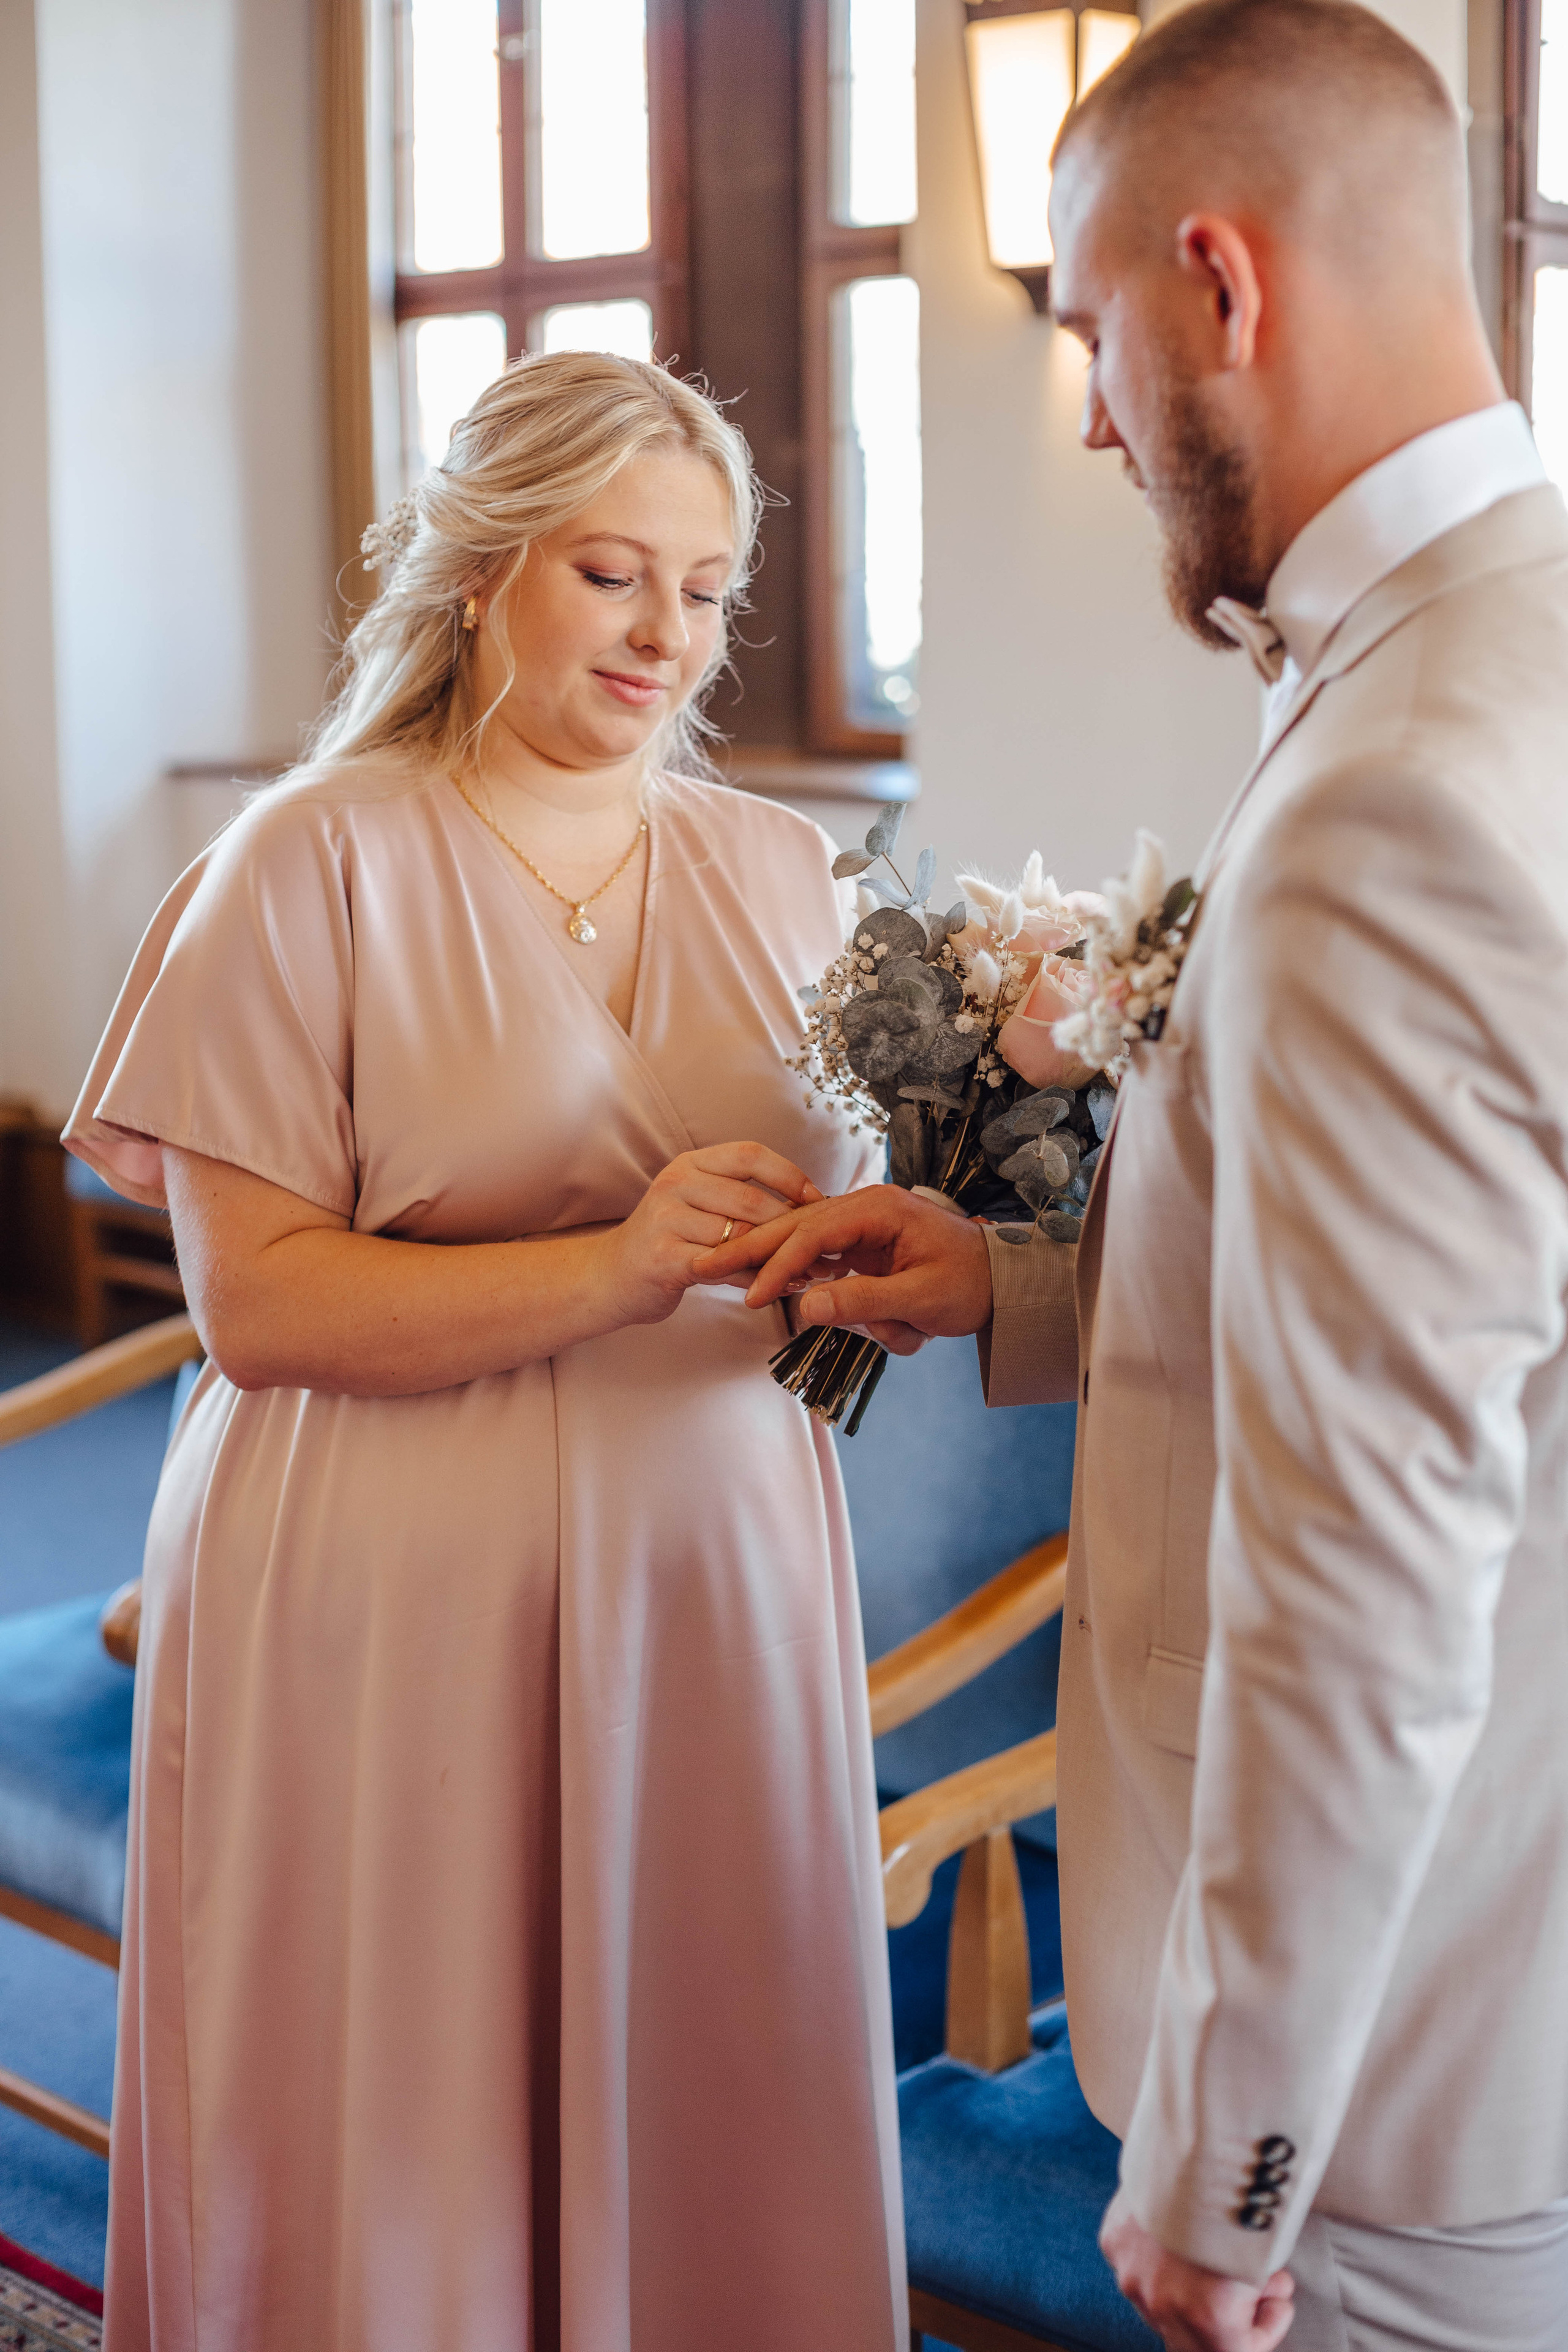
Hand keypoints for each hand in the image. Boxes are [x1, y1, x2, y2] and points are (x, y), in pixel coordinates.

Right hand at [600, 1143, 822, 1327]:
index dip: (789, 1175)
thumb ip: (739, 1198)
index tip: (819, 1199)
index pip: (749, 1155)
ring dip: (778, 1258)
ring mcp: (665, 1220)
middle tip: (823, 1248)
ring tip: (807, 1271)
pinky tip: (774, 1289)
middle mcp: (675, 1184)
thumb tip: (808, 1206)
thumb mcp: (698, 1205)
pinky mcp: (662, 1258)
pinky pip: (722, 1268)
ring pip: (738, 1236)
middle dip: (792, 1226)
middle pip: (749, 1199)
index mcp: (691, 1164)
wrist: (609, 1276)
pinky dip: (753, 1279)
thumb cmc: (668, 1241)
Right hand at [692, 1184, 993, 1355]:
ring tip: (727, 1276)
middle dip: (753, 1249)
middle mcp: (867, 1208)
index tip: (753, 1295)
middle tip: (706, 1267)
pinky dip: (798, 1270)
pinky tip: (774, 1285)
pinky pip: (822, 1255)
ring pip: (804, 1239)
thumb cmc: (973, 1285)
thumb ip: (862, 1301)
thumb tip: (805, 1306)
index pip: (813, 1232)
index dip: (778, 1265)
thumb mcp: (921, 1298)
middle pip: (797, 1226)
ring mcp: (865, 1224)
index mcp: (881, 1209)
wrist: (1007, 1281)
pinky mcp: (866, 1244)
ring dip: (772, 1261)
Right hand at [1100, 2192, 1295, 2351]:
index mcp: (1207, 2318)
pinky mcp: (1114, 2240)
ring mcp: (1131, 2273)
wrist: (1200, 2139)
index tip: (1277, 2303)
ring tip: (1225, 2250)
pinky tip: (1187, 2230)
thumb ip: (1253, 2292)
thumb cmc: (1244, 2198)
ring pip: (1163, 2304)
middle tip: (1256, 2283)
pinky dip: (1162, 2257)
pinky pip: (1139, 2266)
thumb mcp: (1264, 2259)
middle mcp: (1162, 2304)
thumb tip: (1260, 2291)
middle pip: (1194, 2339)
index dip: (1261, 2333)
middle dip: (1229, 2315)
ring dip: (1192, 2289)